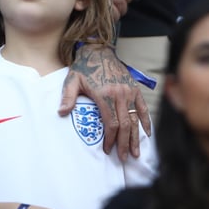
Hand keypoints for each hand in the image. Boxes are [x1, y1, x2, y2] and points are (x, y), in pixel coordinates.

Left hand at [59, 43, 149, 160]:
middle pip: (125, 125)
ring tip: (135, 153)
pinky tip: (146, 134)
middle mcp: (120, 94)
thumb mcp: (72, 81)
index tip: (108, 150)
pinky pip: (143, 107)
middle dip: (124, 144)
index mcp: (105, 94)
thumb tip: (61, 113)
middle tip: (124, 158)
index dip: (111, 139)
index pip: (111, 123)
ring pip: (135, 118)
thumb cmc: (84, 67)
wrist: (98, 50)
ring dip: (136, 137)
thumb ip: (68, 97)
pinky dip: (146, 121)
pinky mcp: (135, 88)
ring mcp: (129, 91)